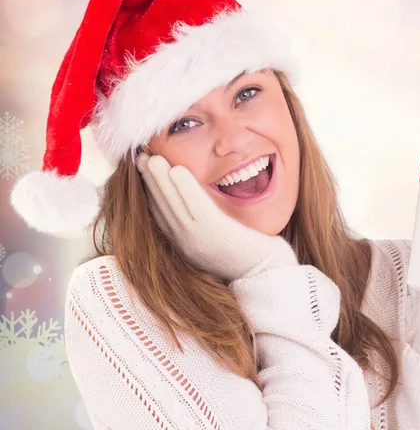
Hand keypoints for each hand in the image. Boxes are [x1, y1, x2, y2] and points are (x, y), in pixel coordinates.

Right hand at [135, 153, 297, 282]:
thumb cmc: (248, 250)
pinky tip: (177, 170)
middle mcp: (186, 244)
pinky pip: (196, 208)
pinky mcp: (216, 235)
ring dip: (159, 180)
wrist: (268, 272)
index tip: (142, 168)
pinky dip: (184, 188)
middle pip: (161, 207)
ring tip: (152, 158)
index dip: (149, 190)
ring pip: (173, 206)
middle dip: (148, 182)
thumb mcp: (218, 234)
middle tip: (139, 157)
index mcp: (185, 243)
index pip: (160, 213)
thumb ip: (203, 219)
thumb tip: (192, 194)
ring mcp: (199, 240)